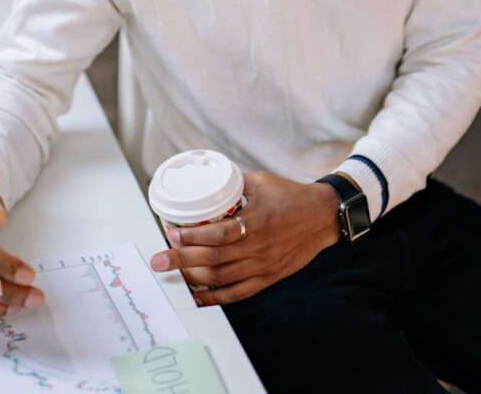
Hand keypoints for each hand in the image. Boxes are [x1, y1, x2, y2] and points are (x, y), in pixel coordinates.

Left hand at [150, 170, 339, 304]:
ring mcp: (263, 266)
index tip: (172, 232)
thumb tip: (205, 185)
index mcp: (256, 221)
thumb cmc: (291, 196)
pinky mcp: (267, 278)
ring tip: (172, 272)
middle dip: (181, 260)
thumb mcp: (261, 181)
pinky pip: (237, 293)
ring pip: (222, 279)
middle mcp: (258, 247)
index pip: (218, 233)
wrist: (322, 217)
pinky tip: (197, 296)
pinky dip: (215, 298)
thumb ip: (233, 184)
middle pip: (214, 259)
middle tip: (158, 260)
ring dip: (193, 278)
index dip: (192, 235)